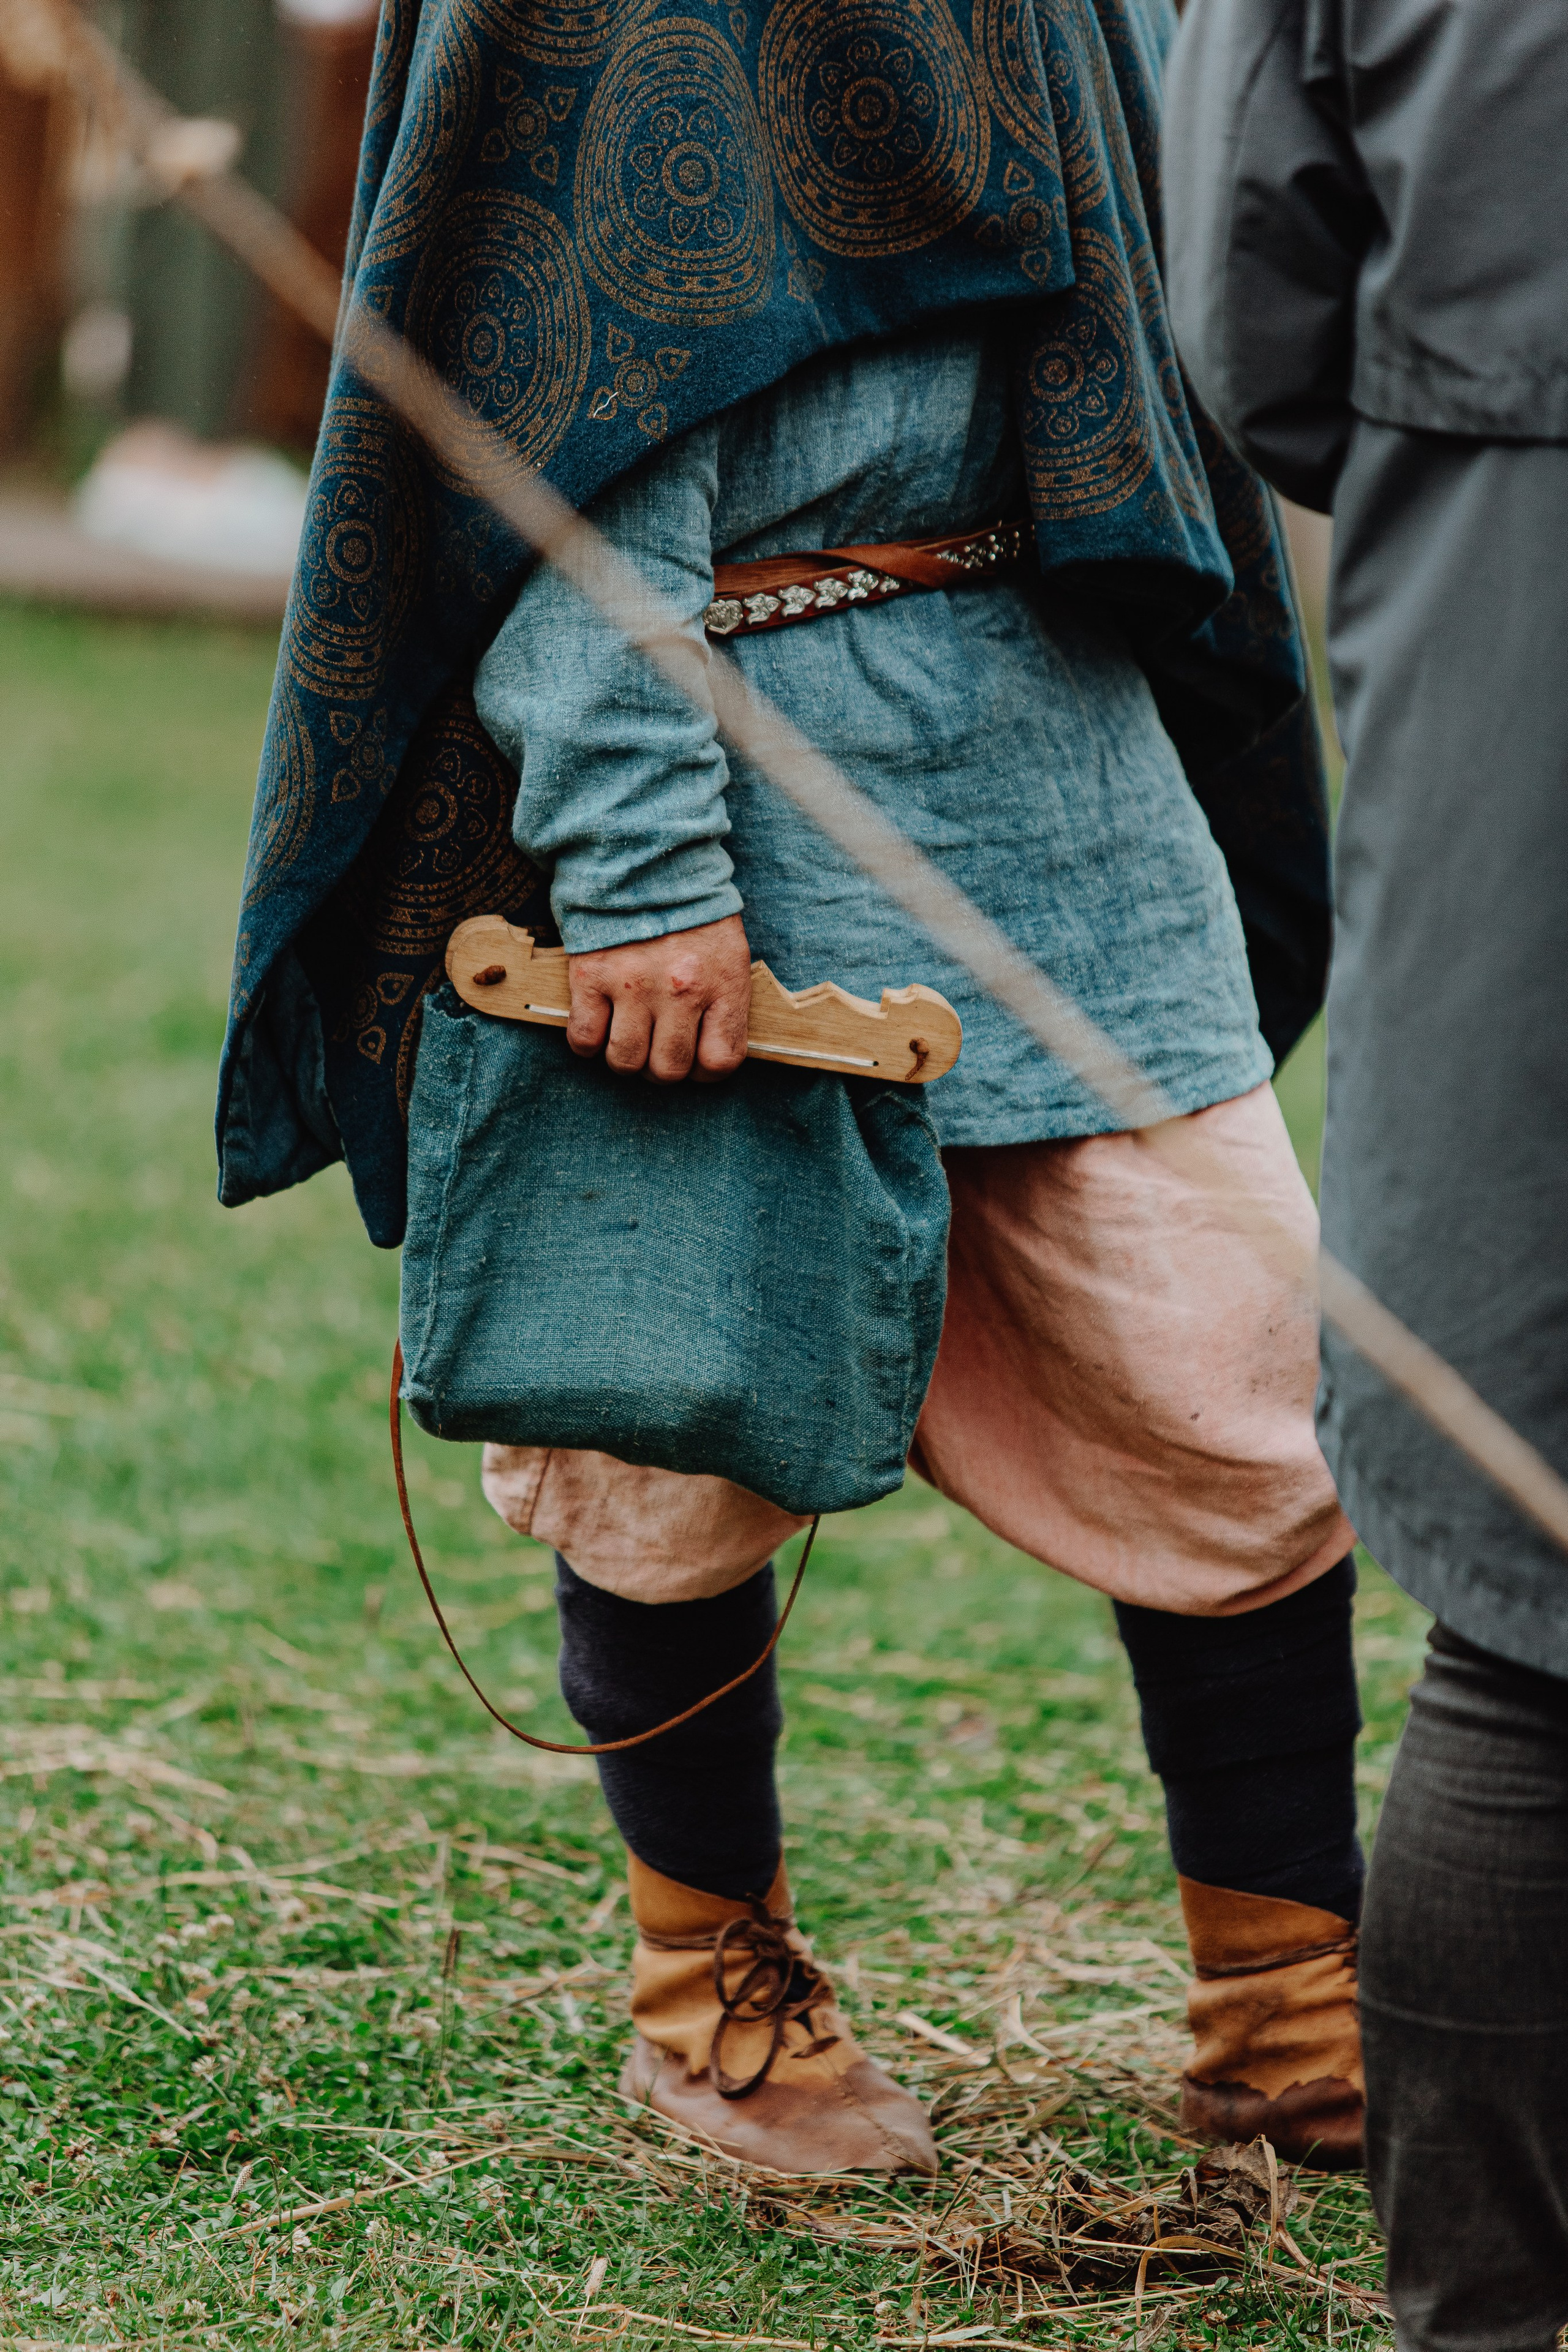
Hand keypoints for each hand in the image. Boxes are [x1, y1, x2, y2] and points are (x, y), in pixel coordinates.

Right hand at [566, 914, 751, 1082]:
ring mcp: (633, 985)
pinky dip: (588, 1042)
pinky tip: (597, 1022)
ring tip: (627, 1034)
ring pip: (625, 1062)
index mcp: (722, 983)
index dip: (705, 1071)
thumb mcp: (728, 951)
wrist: (641, 858)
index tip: (694, 1057)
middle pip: (669, 1070)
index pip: (720, 1061)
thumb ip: (724, 1002)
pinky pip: (584, 1039)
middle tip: (655, 1046)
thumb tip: (708, 1056)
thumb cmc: (689, 910)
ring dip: (624, 1058)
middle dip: (661, 1068)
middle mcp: (680, 989)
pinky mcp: (590, 976)